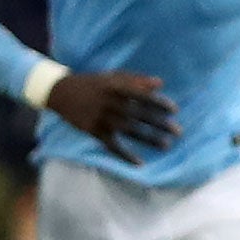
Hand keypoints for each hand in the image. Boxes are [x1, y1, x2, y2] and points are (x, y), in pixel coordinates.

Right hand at [47, 71, 178, 164]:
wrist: (60, 92)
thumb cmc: (93, 83)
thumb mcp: (112, 76)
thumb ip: (136, 79)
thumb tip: (160, 84)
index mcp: (116, 87)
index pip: (142, 96)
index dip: (159, 103)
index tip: (175, 110)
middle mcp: (109, 103)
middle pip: (140, 115)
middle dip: (160, 124)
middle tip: (178, 132)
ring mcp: (101, 118)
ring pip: (130, 131)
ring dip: (150, 140)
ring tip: (166, 145)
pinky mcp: (93, 131)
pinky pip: (112, 146)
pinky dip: (126, 156)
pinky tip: (140, 163)